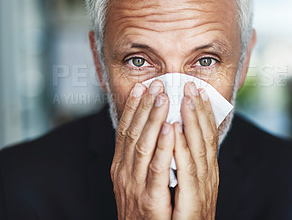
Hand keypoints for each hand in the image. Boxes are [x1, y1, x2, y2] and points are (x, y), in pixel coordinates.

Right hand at [110, 80, 173, 219]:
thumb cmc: (143, 209)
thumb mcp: (135, 180)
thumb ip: (141, 158)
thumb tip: (151, 133)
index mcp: (120, 166)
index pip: (124, 131)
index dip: (132, 108)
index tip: (141, 88)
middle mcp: (124, 172)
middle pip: (133, 132)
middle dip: (144, 107)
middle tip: (155, 84)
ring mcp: (135, 185)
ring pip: (143, 144)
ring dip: (153, 119)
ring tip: (163, 97)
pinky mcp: (150, 197)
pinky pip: (157, 168)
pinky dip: (164, 146)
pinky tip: (172, 128)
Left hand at [172, 82, 219, 219]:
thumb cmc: (184, 214)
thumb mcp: (190, 183)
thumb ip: (186, 161)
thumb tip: (179, 136)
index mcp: (207, 170)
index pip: (207, 135)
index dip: (204, 112)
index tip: (198, 90)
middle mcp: (208, 175)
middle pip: (205, 136)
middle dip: (198, 109)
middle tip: (191, 85)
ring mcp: (202, 187)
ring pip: (198, 148)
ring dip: (192, 121)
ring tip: (185, 98)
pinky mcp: (193, 200)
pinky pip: (185, 170)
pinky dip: (180, 148)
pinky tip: (173, 130)